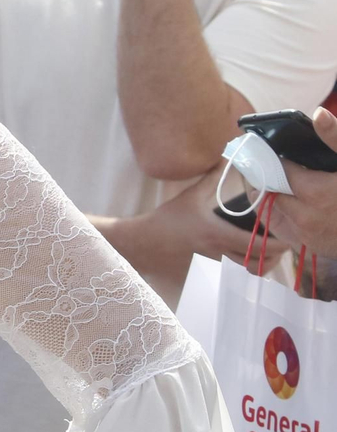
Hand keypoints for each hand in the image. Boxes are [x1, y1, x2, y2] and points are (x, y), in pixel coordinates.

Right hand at [99, 169, 285, 299]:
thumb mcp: (192, 196)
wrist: (144, 244)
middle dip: (275, 256)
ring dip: (261, 263)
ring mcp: (214, 267)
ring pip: (249, 273)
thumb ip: (214, 178)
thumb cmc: (168, 219)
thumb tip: (230, 156)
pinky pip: (235, 275)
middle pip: (261, 265)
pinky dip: (245, 269)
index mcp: (219, 235)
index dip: (280, 243)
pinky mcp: (208, 274)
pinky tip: (245, 258)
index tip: (287, 233)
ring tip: (265, 250)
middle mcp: (220, 254)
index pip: (260, 246)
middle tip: (280, 241)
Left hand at [270, 108, 336, 257]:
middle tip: (274, 164)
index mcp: (316, 192)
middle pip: (270, 189)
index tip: (273, 149)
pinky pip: (281, 225)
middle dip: (271, 176)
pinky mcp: (307, 245)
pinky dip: (282, 211)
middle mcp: (305, 216)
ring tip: (282, 179)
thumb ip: (335, 138)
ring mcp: (304, 233)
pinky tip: (291, 198)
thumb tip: (319, 114)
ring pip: (273, 207)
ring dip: (274, 193)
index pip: (280, 168)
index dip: (276, 157)